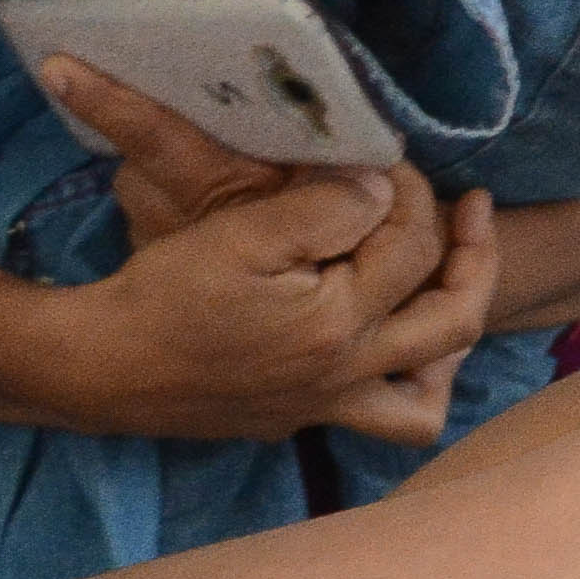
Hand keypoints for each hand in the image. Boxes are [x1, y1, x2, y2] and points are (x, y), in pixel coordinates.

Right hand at [30, 59, 495, 443]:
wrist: (103, 365)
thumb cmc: (166, 295)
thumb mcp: (244, 233)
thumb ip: (324, 208)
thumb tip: (381, 191)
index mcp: (340, 323)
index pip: (411, 243)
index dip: (410, 190)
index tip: (389, 160)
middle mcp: (347, 375)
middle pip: (454, 320)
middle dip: (476, 258)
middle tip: (471, 207)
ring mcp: (324, 406)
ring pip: (427, 398)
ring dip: (451, 340)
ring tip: (449, 287)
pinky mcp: (297, 418)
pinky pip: (383, 416)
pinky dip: (406, 383)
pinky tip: (393, 344)